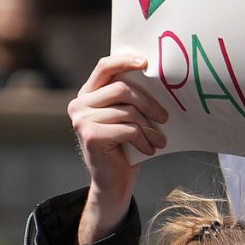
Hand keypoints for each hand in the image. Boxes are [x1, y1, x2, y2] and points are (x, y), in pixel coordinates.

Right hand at [69, 54, 169, 244]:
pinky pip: (127, 129)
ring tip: (159, 140)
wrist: (113, 182)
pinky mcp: (90, 135)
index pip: (105, 67)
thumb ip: (131, 97)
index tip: (147, 64)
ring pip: (127, 111)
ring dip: (149, 127)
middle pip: (121, 89)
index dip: (125, 61)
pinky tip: (149, 149)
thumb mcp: (127, 116)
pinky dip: (143, 139)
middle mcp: (79, 104)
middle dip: (148, 103)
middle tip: (165, 117)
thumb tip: (156, 76)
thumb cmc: (124, 147)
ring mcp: (81, 120)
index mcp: (88, 94)